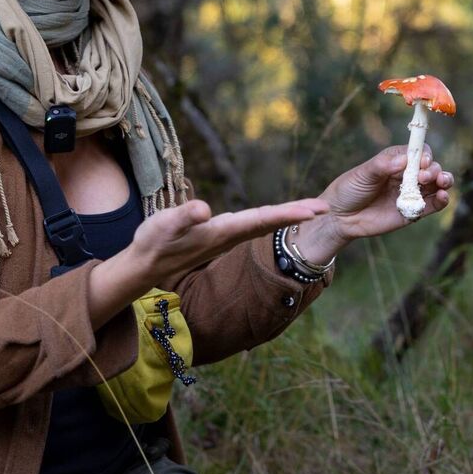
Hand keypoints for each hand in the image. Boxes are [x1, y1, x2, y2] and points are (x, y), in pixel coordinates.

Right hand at [127, 197, 328, 285]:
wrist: (145, 266)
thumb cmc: (153, 243)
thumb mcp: (163, 226)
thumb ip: (183, 217)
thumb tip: (204, 209)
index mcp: (222, 231)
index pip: (262, 219)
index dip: (289, 213)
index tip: (314, 210)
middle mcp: (230, 235)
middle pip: (270, 221)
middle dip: (298, 214)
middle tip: (327, 207)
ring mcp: (227, 236)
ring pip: (264, 223)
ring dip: (288, 215)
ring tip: (312, 209)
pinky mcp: (220, 234)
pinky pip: (254, 224)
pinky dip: (271, 217)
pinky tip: (279, 215)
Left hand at [298, 144, 452, 263]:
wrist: (340, 217)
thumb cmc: (349, 189)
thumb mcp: (363, 174)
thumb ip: (383, 166)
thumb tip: (404, 160)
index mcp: (396, 160)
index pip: (417, 152)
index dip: (423, 155)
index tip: (421, 161)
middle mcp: (407, 175)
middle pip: (431, 168)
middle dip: (433, 170)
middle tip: (424, 177)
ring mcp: (411, 193)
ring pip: (436, 185)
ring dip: (444, 181)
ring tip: (442, 182)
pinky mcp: (413, 211)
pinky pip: (432, 205)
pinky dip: (441, 200)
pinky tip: (443, 197)